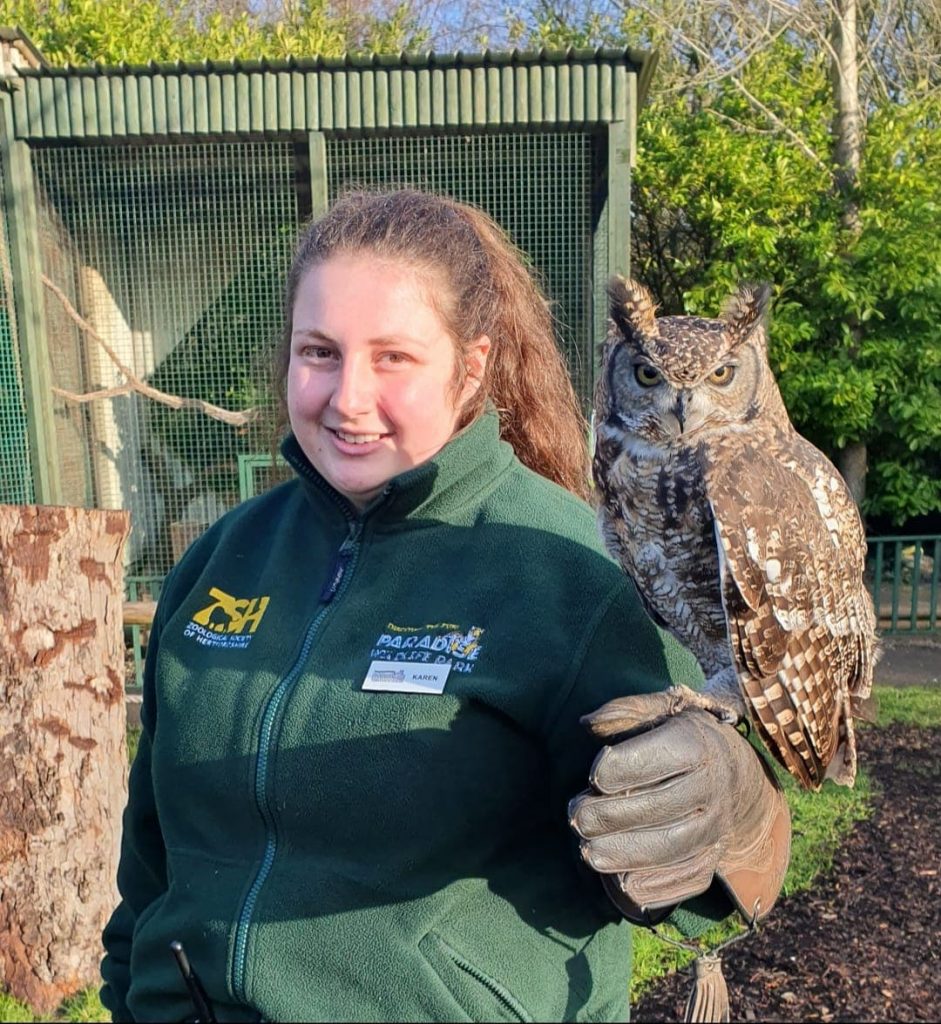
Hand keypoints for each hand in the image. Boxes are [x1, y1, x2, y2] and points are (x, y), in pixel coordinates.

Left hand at [568, 692, 790, 925]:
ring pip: (672, 847)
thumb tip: (586, 724)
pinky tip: (621, 882)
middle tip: (576, 818)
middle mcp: (711, 787)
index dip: (616, 769)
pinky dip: (655, 886)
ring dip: (624, 854)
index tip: (593, 775)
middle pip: (658, 807)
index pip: (654, 760)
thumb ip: (624, 712)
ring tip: (588, 853)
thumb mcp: (662, 709)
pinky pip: (689, 879)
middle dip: (609, 816)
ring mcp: (716, 826)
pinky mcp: (716, 856)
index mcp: (695, 744)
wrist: (739, 773)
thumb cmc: (684, 735)